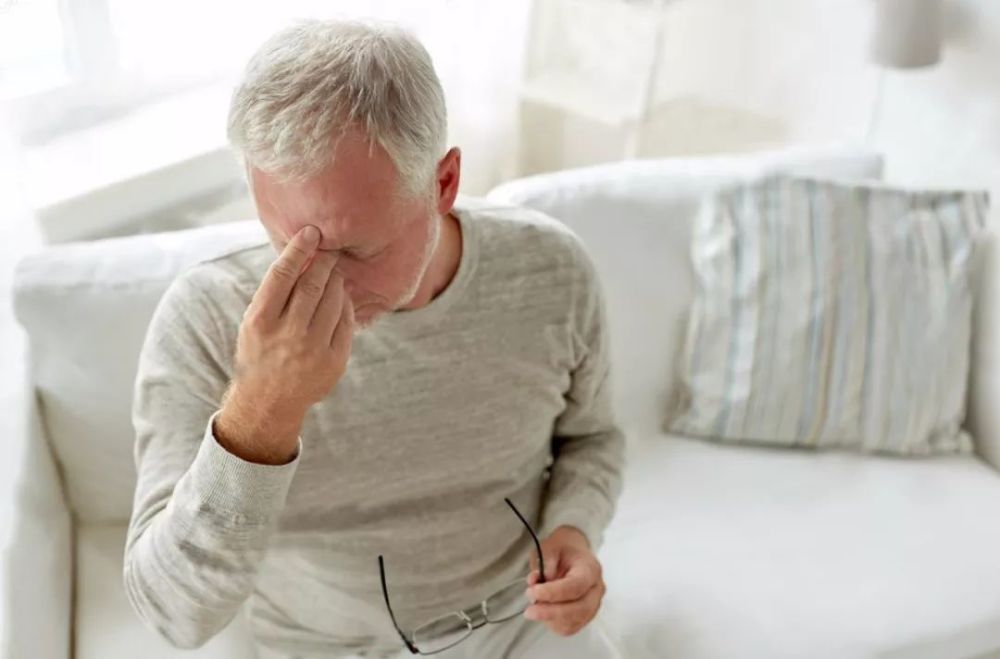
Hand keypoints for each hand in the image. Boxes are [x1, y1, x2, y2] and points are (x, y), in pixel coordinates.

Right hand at [215, 225, 354, 463]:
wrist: (269, 402)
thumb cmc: (260, 352)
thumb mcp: (254, 324)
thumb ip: (274, 294)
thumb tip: (300, 255)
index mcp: (261, 321)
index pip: (282, 275)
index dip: (298, 250)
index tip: (311, 232)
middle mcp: (288, 334)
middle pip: (312, 284)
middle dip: (324, 261)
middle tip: (330, 247)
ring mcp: (313, 349)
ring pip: (333, 300)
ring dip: (336, 280)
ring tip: (334, 272)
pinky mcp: (334, 361)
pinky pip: (345, 321)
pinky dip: (344, 304)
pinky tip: (340, 297)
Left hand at [523, 526, 605, 636]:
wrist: (573, 553)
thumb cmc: (562, 550)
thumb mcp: (550, 547)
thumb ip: (544, 563)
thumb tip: (536, 582)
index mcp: (591, 569)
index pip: (576, 586)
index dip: (553, 593)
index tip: (533, 591)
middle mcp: (597, 589)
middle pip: (579, 609)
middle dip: (550, 612)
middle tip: (529, 610)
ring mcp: (593, 605)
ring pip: (574, 622)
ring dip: (550, 619)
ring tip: (535, 606)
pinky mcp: (586, 616)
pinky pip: (570, 628)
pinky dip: (553, 624)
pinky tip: (544, 612)